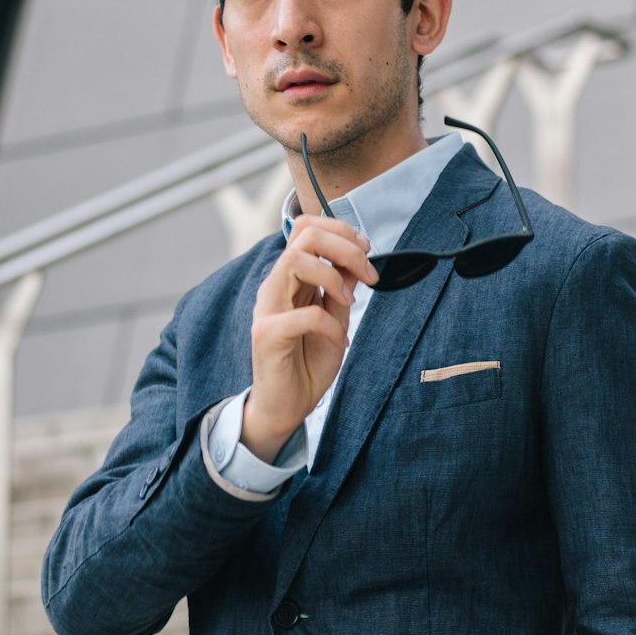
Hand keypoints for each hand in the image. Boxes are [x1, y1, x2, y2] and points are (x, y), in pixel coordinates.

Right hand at [242, 214, 378, 461]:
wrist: (286, 406)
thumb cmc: (307, 363)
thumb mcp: (335, 319)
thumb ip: (341, 290)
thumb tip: (355, 262)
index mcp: (291, 279)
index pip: (307, 229)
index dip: (340, 230)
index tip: (367, 250)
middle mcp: (276, 286)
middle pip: (304, 234)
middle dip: (344, 245)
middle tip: (368, 272)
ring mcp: (268, 308)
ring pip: (295, 260)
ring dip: (334, 275)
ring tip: (349, 302)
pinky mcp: (267, 334)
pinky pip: (304, 314)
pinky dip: (331, 324)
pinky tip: (340, 340)